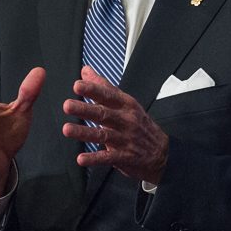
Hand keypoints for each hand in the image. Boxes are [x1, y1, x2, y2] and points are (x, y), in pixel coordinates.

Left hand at [61, 65, 168, 183]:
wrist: (162, 152)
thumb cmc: (141, 124)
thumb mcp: (126, 102)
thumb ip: (104, 87)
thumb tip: (86, 71)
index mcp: (126, 105)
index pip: (108, 95)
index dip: (93, 90)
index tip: (78, 85)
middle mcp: (126, 121)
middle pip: (103, 113)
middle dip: (85, 109)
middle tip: (67, 105)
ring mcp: (126, 139)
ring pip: (103, 135)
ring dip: (84, 132)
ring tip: (67, 129)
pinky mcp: (125, 157)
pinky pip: (108, 157)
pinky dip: (94, 159)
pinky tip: (81, 159)